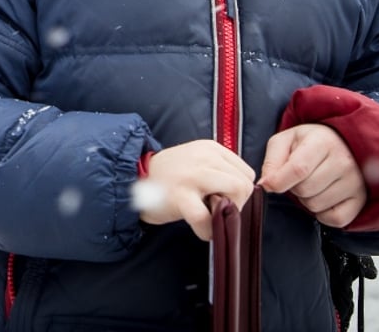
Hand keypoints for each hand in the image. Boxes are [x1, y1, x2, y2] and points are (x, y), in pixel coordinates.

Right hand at [134, 140, 255, 240]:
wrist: (132, 180)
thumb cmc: (168, 177)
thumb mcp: (197, 161)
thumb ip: (219, 170)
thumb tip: (245, 191)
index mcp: (209, 148)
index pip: (246, 172)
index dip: (239, 190)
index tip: (222, 197)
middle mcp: (203, 157)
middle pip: (244, 184)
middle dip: (235, 203)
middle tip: (215, 209)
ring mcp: (191, 175)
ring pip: (234, 195)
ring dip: (225, 215)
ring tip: (208, 216)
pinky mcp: (180, 196)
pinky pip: (207, 218)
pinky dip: (208, 230)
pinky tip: (201, 229)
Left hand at [258, 123, 365, 228]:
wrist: (343, 144)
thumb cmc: (310, 143)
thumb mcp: (286, 141)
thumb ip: (272, 161)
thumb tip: (266, 184)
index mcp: (323, 142)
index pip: (298, 169)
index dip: (278, 181)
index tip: (269, 184)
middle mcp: (344, 161)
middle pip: (304, 190)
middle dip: (293, 187)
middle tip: (300, 177)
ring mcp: (355, 182)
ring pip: (316, 205)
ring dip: (307, 199)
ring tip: (314, 183)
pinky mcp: (361, 200)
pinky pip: (334, 219)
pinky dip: (323, 214)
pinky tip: (324, 197)